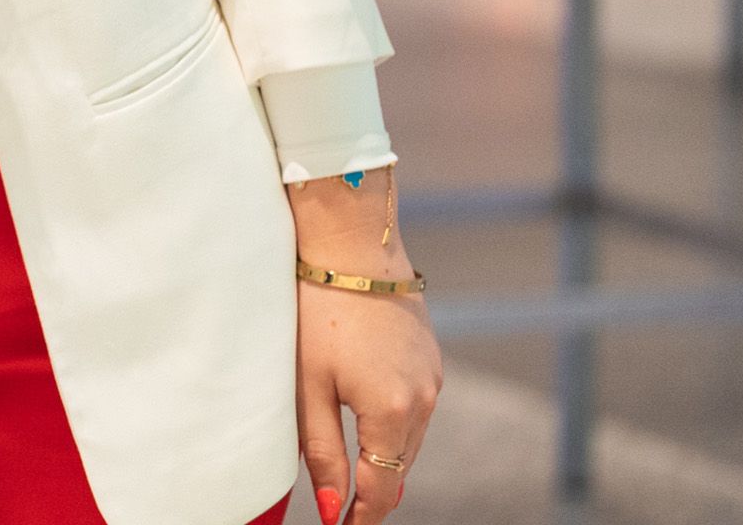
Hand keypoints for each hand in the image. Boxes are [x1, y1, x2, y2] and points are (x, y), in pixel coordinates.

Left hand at [292, 171, 440, 524]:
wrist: (350, 245)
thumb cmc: (316, 312)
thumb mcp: (309, 388)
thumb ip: (323, 452)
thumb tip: (332, 507)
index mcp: (394, 412)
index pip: (383, 486)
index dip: (364, 514)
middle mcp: (425, 399)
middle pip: (401, 466)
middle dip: (376, 488)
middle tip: (346, 508)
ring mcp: (433, 376)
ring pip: (411, 438)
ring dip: (387, 456)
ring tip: (360, 474)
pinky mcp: (431, 355)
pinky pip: (417, 406)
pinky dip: (396, 422)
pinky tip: (373, 420)